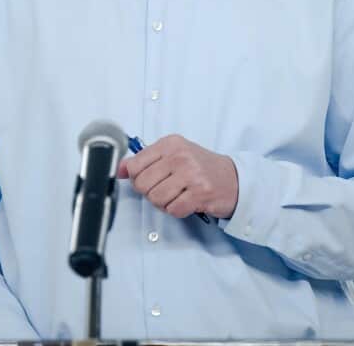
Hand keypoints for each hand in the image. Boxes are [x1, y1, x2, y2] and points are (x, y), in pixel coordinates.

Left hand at [118, 134, 237, 218]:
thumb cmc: (201, 167)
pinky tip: (186, 202)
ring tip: (177, 196)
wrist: (234, 179)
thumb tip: (119, 169)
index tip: (149, 179)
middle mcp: (180, 156)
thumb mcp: (172, 155)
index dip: (137, 178)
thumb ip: (145, 161)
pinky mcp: (200, 193)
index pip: (135, 165)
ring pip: (156, 199)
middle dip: (151, 193)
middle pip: (142, 184)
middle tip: (166, 190)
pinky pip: (173, 209)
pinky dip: (177, 210)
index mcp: (170, 144)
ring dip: (164, 203)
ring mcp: (191, 174)